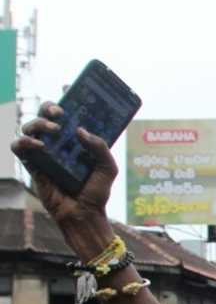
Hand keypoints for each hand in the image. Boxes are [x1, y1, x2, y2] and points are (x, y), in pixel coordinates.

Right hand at [10, 102, 117, 239]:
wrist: (83, 214)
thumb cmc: (97, 192)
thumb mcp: (108, 168)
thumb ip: (99, 147)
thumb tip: (79, 130)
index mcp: (77, 140)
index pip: (70, 114)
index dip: (66, 99)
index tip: (68, 89)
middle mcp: (59, 143)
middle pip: (46, 115)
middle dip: (49, 107)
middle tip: (61, 113)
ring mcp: (45, 152)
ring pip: (30, 127)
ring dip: (38, 123)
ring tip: (53, 130)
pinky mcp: (33, 164)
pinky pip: (19, 147)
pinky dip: (24, 142)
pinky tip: (39, 146)